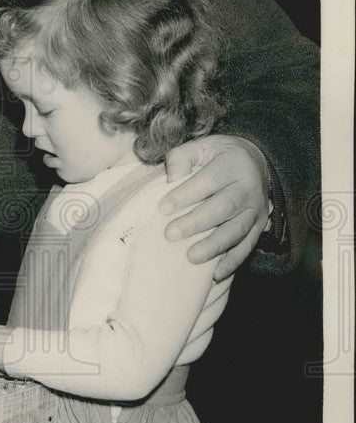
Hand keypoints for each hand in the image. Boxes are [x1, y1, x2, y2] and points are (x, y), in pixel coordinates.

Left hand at [160, 135, 270, 281]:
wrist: (255, 162)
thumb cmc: (218, 156)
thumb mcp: (201, 147)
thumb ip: (182, 158)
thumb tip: (171, 179)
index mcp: (232, 165)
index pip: (209, 180)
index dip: (186, 194)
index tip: (163, 208)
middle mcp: (248, 188)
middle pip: (224, 208)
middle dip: (196, 223)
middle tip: (170, 234)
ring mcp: (256, 210)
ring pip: (237, 230)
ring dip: (214, 246)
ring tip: (191, 257)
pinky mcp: (259, 227)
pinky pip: (247, 247)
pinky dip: (232, 262)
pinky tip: (215, 275)